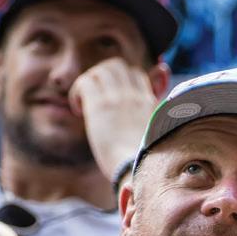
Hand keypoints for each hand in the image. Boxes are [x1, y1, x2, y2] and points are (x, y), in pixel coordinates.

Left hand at [71, 57, 155, 180]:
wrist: (135, 170)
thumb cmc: (144, 162)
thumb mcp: (156, 136)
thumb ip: (157, 120)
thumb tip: (160, 104)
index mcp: (148, 103)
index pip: (136, 74)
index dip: (120, 81)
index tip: (112, 98)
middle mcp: (134, 95)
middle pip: (117, 65)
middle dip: (102, 76)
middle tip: (94, 97)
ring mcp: (118, 98)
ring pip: (101, 69)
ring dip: (89, 82)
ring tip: (85, 104)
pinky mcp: (100, 105)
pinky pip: (84, 82)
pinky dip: (77, 92)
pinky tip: (78, 111)